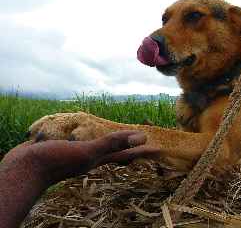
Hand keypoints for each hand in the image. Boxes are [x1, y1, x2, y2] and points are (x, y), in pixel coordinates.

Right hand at [2, 130, 158, 184]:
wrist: (24, 168)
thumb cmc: (57, 161)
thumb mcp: (88, 152)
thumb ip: (113, 144)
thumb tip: (142, 138)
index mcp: (100, 158)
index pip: (128, 154)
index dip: (142, 150)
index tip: (157, 146)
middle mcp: (92, 157)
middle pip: (116, 149)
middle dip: (128, 142)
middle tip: (140, 135)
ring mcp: (78, 153)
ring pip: (99, 145)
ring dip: (109, 139)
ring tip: (118, 133)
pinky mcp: (66, 147)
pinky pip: (83, 139)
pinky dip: (89, 134)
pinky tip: (86, 131)